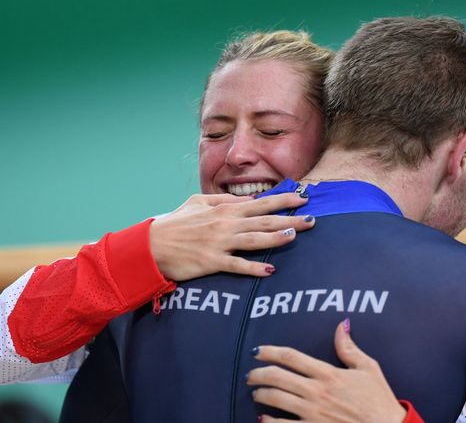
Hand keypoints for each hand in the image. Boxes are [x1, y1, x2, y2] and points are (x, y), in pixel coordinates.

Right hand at [150, 192, 314, 279]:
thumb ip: (223, 199)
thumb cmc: (174, 223)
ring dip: (276, 238)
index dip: (284, 200)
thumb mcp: (197, 202)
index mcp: (224, 209)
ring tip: (295, 235)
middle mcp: (226, 224)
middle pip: (264, 221)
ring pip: (254, 240)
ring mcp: (219, 243)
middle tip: (313, 219)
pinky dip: (253, 269)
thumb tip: (247, 201)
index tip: (303, 197)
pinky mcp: (212, 262)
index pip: (261, 203)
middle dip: (290, 219)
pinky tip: (270, 271)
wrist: (150, 245)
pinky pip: (237, 266)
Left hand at [247, 319, 407, 422]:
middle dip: (259, 374)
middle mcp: (316, 393)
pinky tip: (263, 419)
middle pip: (277, 377)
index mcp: (328, 374)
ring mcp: (313, 414)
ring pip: (276, 400)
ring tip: (256, 392)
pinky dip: (269, 422)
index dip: (270, 351)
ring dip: (261, 395)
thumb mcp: (368, 368)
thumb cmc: (379, 401)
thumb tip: (341, 325)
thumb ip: (349, 348)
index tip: (257, 351)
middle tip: (251, 374)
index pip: (291, 357)